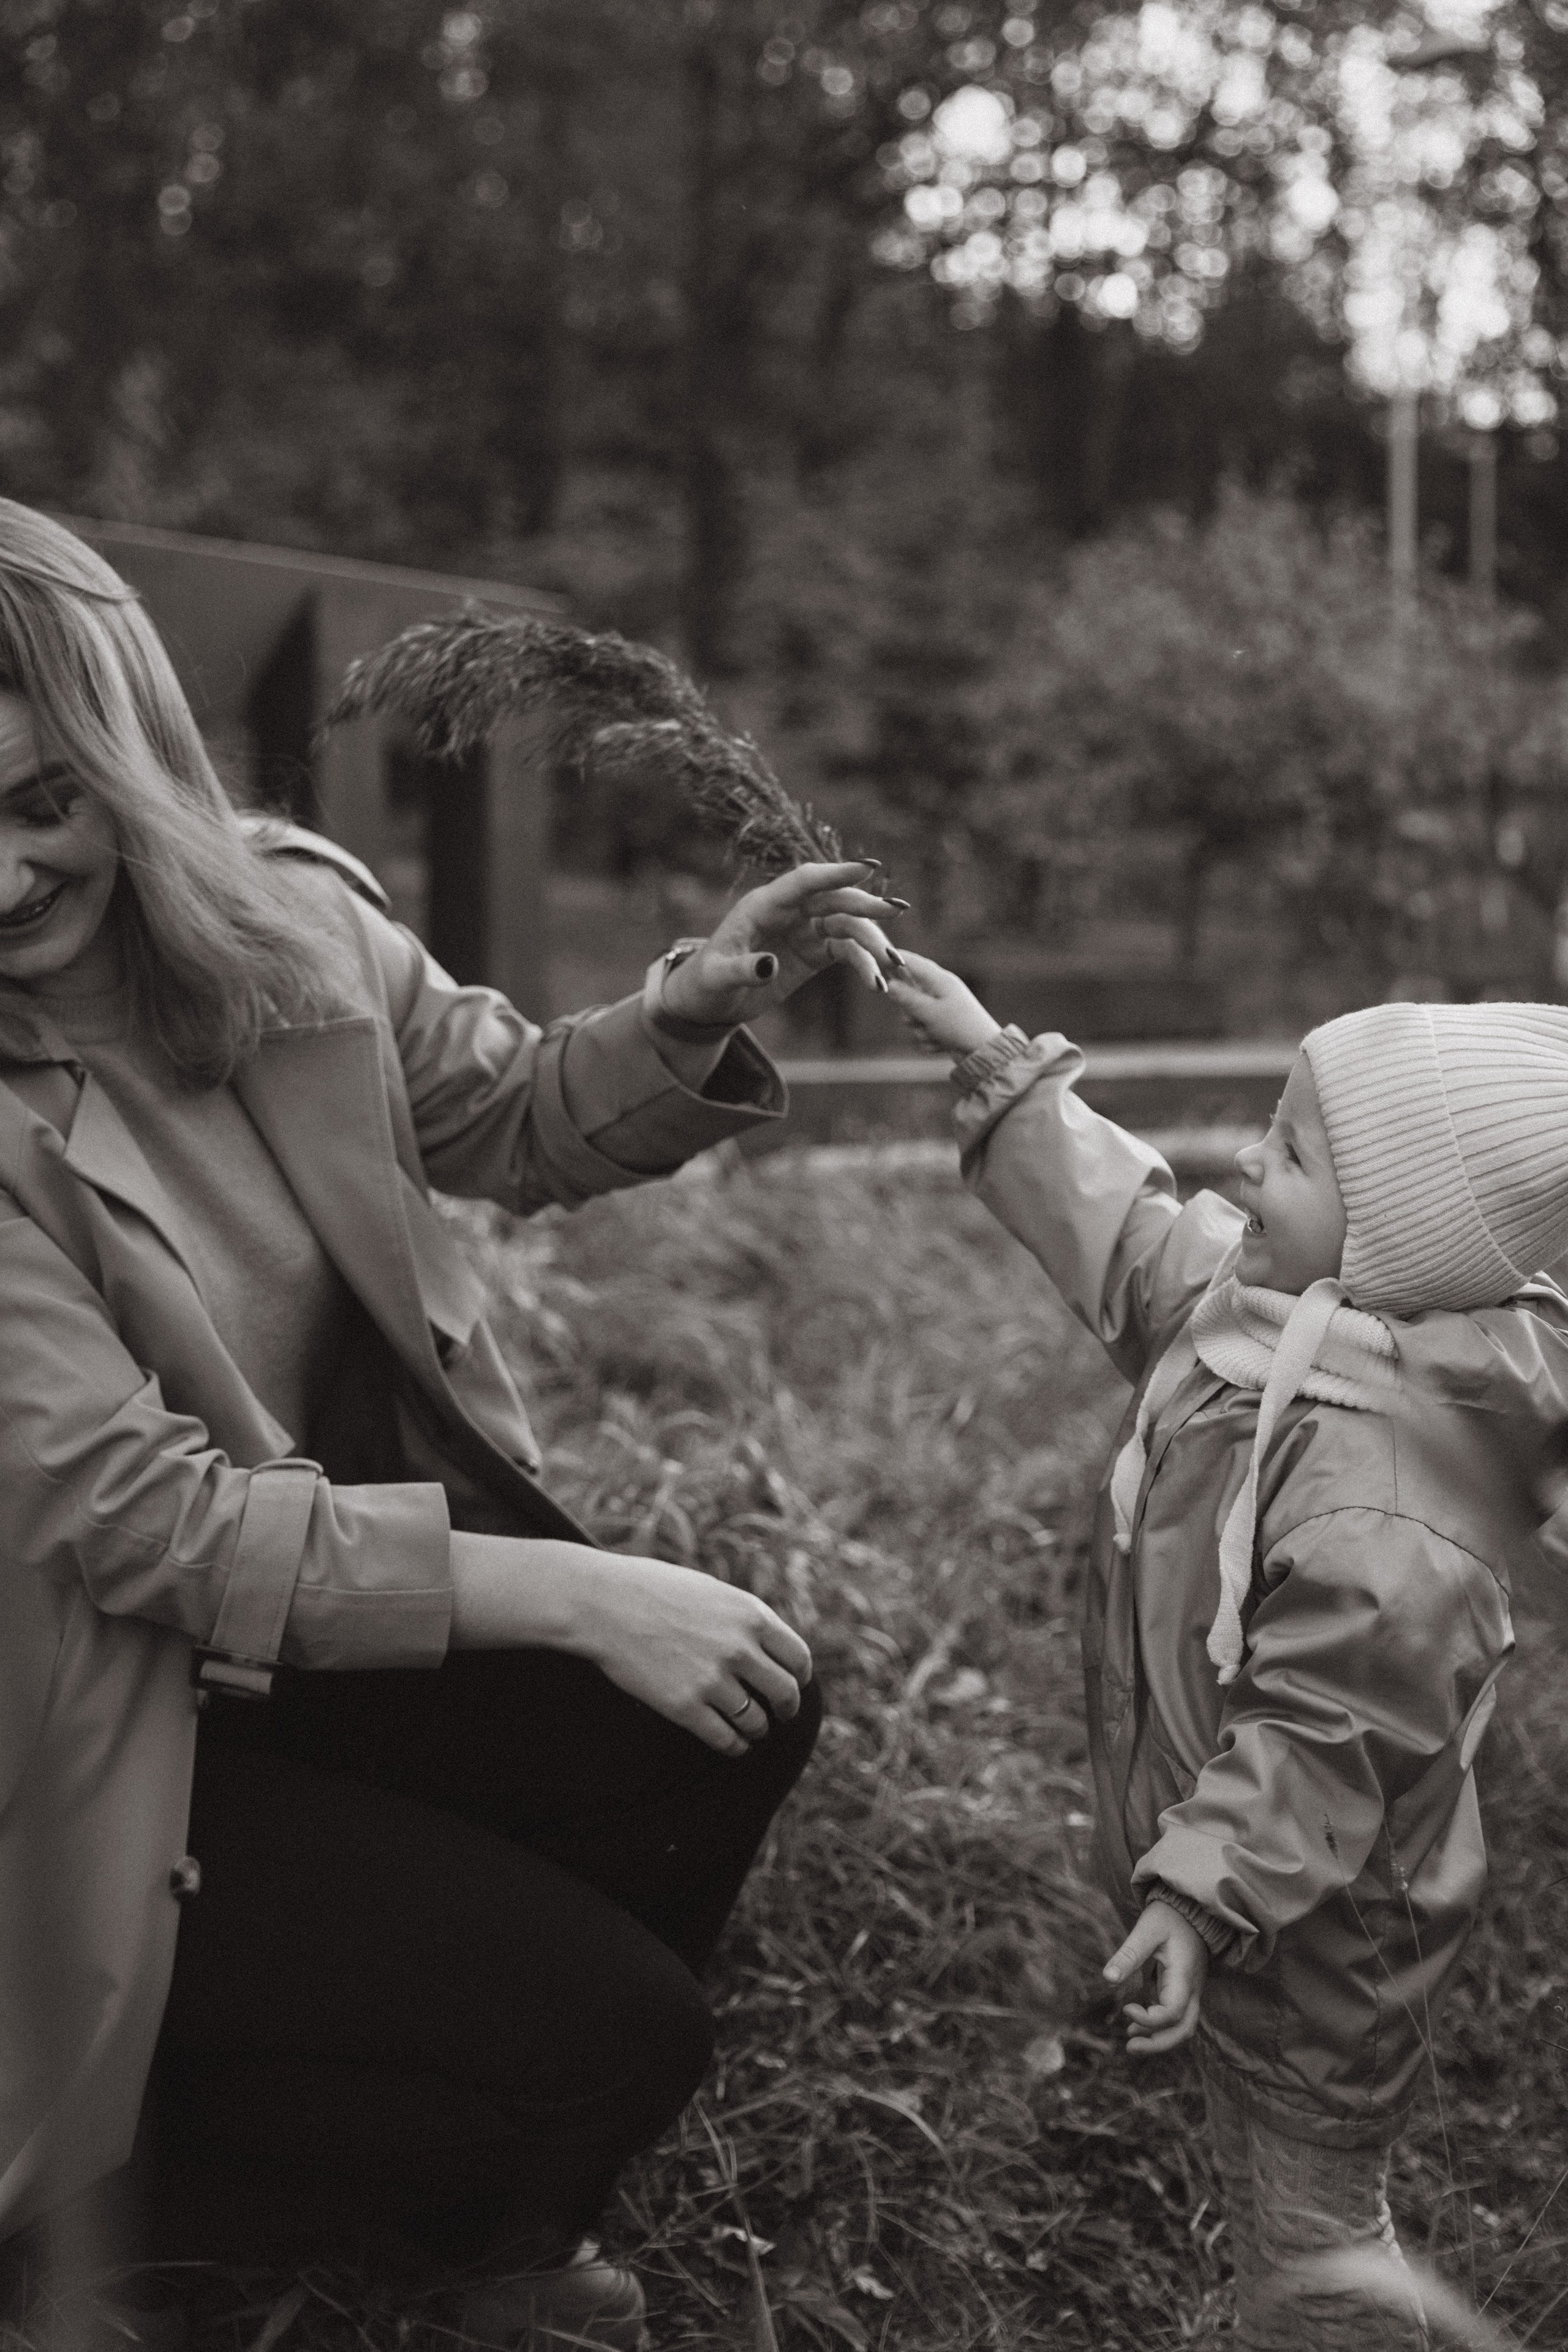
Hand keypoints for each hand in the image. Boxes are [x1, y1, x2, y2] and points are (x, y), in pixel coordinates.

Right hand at [447, 1532, 812, 1756]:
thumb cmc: (652, 1590)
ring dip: (757, 1729)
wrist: (603, 1603)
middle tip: (780, 1714)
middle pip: (784, 1693)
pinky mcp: (685, 1707)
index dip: (799, 1677)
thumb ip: (742, 1618)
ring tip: (751, 1730)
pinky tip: (733, 1744)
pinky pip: (726, 1739)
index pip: (798, 1657)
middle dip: (786, 1709)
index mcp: (750, 1614)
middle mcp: (739, 1648)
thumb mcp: (710, 1591)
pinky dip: (735, 1746)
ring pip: (755, 1721)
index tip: (794, 1685)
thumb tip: (767, 1644)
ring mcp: (712, 1679)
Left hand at [659, 860, 902, 1028]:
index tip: (868, 869)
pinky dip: (863, 964)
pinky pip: (845, 952)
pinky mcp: (813, 953)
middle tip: (896, 911)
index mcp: (764, 905)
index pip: (804, 881)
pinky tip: (878, 982)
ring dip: (871, 941)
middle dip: (866, 905)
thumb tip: (769, 966)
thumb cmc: (706, 983)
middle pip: (834, 900)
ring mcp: (804, 931)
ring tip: (893, 963)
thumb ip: (741, 970)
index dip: (835, 873)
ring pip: (846, 927)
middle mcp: (788, 912)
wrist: (709, 1002)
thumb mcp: (717, 977)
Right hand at [886, 950, 1002, 1058]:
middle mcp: (941, 993)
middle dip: (910, 1012)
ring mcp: (942, 1010)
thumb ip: (907, 998)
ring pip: (914, 1018)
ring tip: (935, 1035)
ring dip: (920, 1030)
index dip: (895, 960)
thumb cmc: (960, 1027)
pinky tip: (942, 1044)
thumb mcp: (929, 1012)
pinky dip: (929, 1040)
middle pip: (909, 995)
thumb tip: (889, 984)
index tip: (878, 958)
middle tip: (919, 1019)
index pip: (913, 963)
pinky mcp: (942, 1027)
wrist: (983, 1053)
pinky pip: (923, 1032)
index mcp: (941, 981)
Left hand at [1103, 1901, 1208, 2054]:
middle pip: (1184, 2030)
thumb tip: (1107, 1977)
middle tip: (1129, 2047)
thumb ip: (1129, 1954)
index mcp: (1184, 1976)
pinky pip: (1177, 2019)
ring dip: (1159, 2040)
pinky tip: (1136, 2028)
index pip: (1173, 2013)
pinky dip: (1160, 2029)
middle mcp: (1193, 1989)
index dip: (1150, 2020)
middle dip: (1158, 2045)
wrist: (1190, 1908)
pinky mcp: (1184, 1991)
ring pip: (1183, 2028)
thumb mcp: (1146, 1930)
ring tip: (1130, 2042)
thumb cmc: (1168, 1916)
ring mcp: (1191, 1992)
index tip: (1127, 2008)